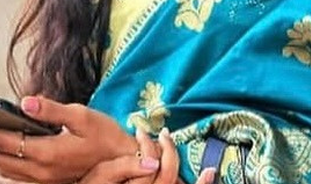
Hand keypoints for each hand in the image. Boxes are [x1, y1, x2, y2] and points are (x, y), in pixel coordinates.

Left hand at [0, 95, 138, 183]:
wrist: (121, 162)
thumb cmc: (104, 135)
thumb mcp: (82, 115)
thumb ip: (51, 109)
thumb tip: (25, 101)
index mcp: (46, 151)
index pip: (0, 140)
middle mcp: (39, 170)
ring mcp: (43, 179)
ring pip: (3, 167)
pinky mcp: (48, 181)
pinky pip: (15, 174)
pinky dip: (3, 159)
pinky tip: (5, 148)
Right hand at [81, 127, 215, 183]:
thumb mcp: (100, 177)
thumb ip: (123, 168)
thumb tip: (150, 161)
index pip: (150, 162)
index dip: (148, 144)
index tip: (140, 131)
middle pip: (167, 173)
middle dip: (167, 149)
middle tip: (163, 133)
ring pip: (176, 183)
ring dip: (186, 166)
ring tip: (179, 145)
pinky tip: (210, 172)